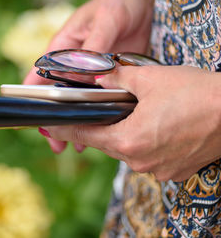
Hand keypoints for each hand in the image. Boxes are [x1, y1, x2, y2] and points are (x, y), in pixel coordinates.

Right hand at [24, 0, 156, 152]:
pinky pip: (101, 98)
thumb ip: (94, 46)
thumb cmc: (117, 0)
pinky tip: (100, 129)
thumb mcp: (105, 19)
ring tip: (76, 144)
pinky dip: (98, 114)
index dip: (33, 97)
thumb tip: (84, 74)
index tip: (33, 117)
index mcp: (63, 47)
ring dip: (77, 121)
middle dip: (55, 118)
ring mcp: (92, 71)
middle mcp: (74, 63)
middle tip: (56, 141)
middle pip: (57, 95)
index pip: (40, 74)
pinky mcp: (110, 76)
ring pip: (78, 101)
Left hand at [41, 66, 220, 181]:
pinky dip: (143, 142)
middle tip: (89, 112)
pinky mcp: (174, 170)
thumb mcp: (150, 78)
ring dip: (122, 134)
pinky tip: (151, 126)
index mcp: (129, 140)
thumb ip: (117, 78)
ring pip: (127, 150)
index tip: (50, 124)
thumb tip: (99, 76)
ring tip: (126, 115)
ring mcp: (159, 169)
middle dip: (97, 126)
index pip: (85, 133)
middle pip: (106, 143)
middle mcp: (140, 161)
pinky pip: (148, 156)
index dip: (66, 126)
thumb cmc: (197, 93)